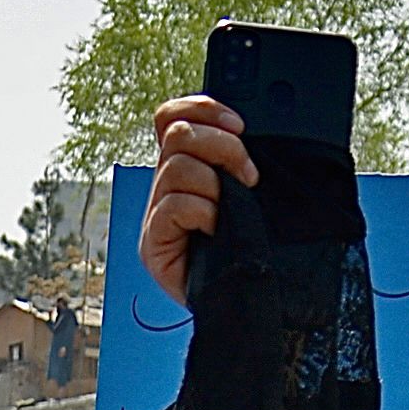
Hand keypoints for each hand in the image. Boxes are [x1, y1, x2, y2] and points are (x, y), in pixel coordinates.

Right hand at [138, 94, 247, 308]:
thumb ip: (236, 158)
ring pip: (177, 166)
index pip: (171, 117)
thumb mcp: (252, 191)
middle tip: (249, 176)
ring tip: (230, 211)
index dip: (202, 108)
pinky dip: (203, 212)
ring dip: (215, 185)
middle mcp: (165, 187)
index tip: (239, 126)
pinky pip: (174, 204)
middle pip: (178, 133)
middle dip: (222, 147)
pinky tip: (215, 230)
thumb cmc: (255, 245)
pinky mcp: (153, 243)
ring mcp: (155, 215)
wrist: (250, 300)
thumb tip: (242, 128)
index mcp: (185, 168)